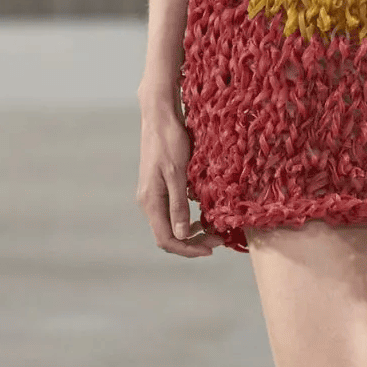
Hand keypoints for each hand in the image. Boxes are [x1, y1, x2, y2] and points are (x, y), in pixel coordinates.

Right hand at [135, 90, 221, 256]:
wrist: (159, 116)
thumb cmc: (169, 141)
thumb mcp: (178, 173)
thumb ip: (178, 205)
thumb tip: (181, 234)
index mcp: (151, 201)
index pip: (166, 239)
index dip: (188, 249)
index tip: (211, 249)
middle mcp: (148, 202)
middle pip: (168, 235)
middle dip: (192, 243)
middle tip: (218, 239)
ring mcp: (152, 195)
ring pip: (170, 225)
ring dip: (190, 232)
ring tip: (212, 229)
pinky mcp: (158, 187)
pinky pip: (171, 212)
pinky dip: (186, 219)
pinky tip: (201, 214)